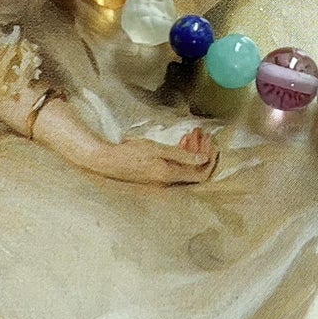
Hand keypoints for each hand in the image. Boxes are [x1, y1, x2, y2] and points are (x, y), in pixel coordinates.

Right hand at [95, 124, 219, 185]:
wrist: (106, 160)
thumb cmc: (130, 153)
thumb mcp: (158, 149)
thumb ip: (182, 155)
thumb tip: (203, 159)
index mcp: (169, 177)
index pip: (200, 174)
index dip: (209, 159)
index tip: (211, 143)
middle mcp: (167, 184)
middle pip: (193, 171)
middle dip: (200, 151)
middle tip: (201, 134)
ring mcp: (160, 182)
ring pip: (184, 168)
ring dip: (190, 152)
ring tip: (192, 134)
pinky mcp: (154, 177)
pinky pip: (174, 169)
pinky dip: (180, 156)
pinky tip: (180, 143)